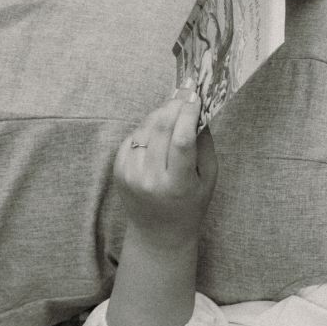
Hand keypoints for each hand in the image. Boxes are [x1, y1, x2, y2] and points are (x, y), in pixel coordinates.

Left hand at [114, 87, 216, 249]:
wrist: (159, 233)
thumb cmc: (190, 204)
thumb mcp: (208, 178)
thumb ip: (204, 144)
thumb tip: (198, 110)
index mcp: (177, 184)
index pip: (181, 141)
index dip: (188, 113)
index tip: (196, 96)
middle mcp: (150, 179)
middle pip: (160, 128)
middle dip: (174, 106)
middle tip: (185, 93)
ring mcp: (130, 174)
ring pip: (145, 128)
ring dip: (161, 115)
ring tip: (174, 113)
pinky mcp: (118, 169)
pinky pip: (134, 136)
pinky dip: (147, 129)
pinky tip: (158, 135)